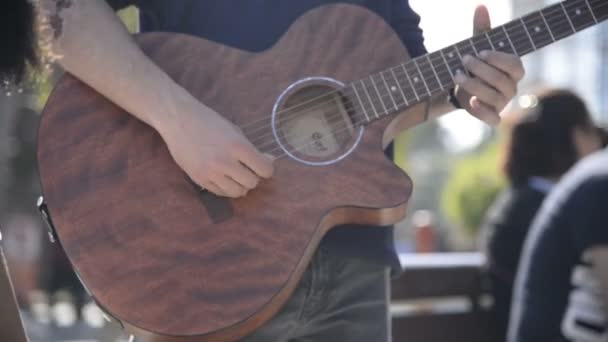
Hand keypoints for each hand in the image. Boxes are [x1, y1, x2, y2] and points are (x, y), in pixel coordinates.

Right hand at [159, 96, 273, 197]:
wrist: (179, 120)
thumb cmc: (209, 122)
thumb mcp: (235, 131)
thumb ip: (251, 149)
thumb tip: (269, 161)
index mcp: (238, 146)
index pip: (264, 169)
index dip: (267, 168)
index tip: (263, 165)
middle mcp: (225, 162)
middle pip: (252, 183)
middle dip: (254, 177)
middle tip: (247, 169)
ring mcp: (211, 173)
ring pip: (238, 192)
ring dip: (241, 185)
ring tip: (236, 175)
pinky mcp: (199, 179)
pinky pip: (220, 193)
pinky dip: (226, 187)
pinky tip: (224, 177)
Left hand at [454, 5, 524, 124]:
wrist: (461, 86)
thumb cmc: (475, 64)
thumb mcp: (477, 46)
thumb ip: (481, 29)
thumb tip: (481, 6)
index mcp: (514, 69)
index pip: (514, 65)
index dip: (498, 59)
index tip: (480, 52)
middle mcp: (511, 87)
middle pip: (501, 81)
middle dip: (480, 70)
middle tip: (463, 59)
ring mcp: (502, 103)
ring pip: (493, 98)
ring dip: (473, 85)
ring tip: (457, 75)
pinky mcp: (491, 116)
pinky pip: (493, 119)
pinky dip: (482, 112)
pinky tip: (471, 102)